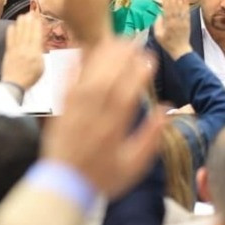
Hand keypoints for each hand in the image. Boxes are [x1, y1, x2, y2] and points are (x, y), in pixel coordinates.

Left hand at [1, 12, 44, 91]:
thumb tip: (39, 43)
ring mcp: (15, 50)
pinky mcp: (8, 52)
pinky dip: (11, 32)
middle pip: (27, 32)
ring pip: (19, 34)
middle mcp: (25, 50)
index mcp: (35, 54)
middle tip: (30, 12)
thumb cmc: (29, 78)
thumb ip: (40, 53)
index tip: (37, 17)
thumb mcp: (41, 67)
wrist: (14, 85)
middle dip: (29, 21)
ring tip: (22, 16)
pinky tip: (11, 26)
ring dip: (21, 24)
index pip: (36, 35)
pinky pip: (9, 39)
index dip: (37, 25)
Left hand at [43, 38, 165, 198]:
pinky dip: (74, 67)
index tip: (149, 59)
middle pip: (106, 81)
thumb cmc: (102, 177)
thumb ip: (150, 138)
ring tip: (113, 40)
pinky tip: (81, 52)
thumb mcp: (133, 165)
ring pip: (87, 79)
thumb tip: (164, 111)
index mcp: (112, 130)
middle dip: (120, 58)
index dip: (137, 75)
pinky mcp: (60, 111)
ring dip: (100, 57)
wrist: (63, 184)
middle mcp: (91, 117)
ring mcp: (73, 112)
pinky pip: (66, 85)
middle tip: (132, 41)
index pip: (126, 96)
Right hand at [154, 0, 192, 60]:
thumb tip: (159, 14)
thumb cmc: (167, 43)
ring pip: (181, 8)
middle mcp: (177, 21)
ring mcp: (183, 22)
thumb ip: (158, 24)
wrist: (180, 49)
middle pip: (174, 7)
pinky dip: (186, 5)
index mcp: (168, 24)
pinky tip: (185, 0)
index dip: (166, 0)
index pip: (167, 9)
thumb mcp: (158, 35)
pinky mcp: (188, 23)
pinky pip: (187, 12)